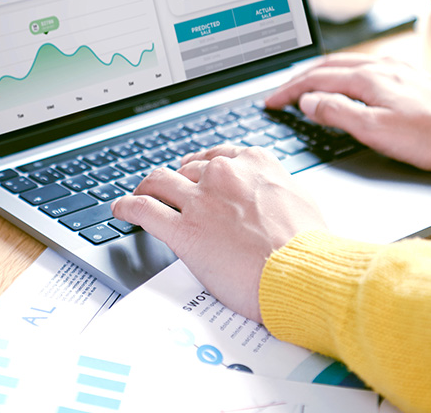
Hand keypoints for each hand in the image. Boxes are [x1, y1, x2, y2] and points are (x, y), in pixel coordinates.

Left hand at [111, 145, 325, 321]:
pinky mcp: (183, 230)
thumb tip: (271, 195)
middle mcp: (224, 175)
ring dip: (146, 187)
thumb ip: (277, 189)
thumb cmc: (309, 247)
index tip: (197, 174)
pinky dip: (127, 207)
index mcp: (254, 163)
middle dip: (179, 181)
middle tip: (174, 193)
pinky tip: (121, 210)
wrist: (303, 274)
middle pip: (188, 169)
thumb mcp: (301, 200)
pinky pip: (143, 209)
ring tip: (140, 193)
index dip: (203, 167)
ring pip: (159, 181)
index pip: (218, 157)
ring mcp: (200, 201)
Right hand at [264, 53, 430, 170]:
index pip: (315, 79)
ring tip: (307, 85)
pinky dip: (345, 74)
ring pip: (347, 64)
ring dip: (321, 73)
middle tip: (281, 93)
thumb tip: (309, 101)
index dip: (289, 91)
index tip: (271, 102)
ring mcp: (397, 70)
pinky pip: (366, 68)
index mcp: (368, 78)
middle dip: (300, 79)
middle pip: (328, 66)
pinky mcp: (411, 77)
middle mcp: (381, 67)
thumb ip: (337, 113)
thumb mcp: (375, 130)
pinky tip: (350, 83)